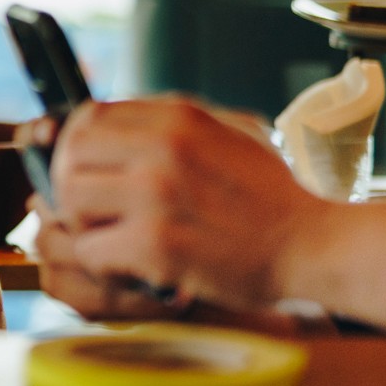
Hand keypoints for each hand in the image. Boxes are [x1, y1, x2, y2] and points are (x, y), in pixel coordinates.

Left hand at [43, 97, 330, 312]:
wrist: (317, 245)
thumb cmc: (273, 196)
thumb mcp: (231, 131)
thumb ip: (172, 121)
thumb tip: (108, 119)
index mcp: (177, 117)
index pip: (88, 117)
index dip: (74, 145)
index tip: (84, 169)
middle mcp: (162, 148)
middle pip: (69, 155)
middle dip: (68, 185)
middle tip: (88, 210)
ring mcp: (156, 196)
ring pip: (70, 201)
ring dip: (82, 225)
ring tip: (110, 238)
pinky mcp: (156, 245)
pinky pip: (90, 250)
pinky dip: (102, 264)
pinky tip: (127, 268)